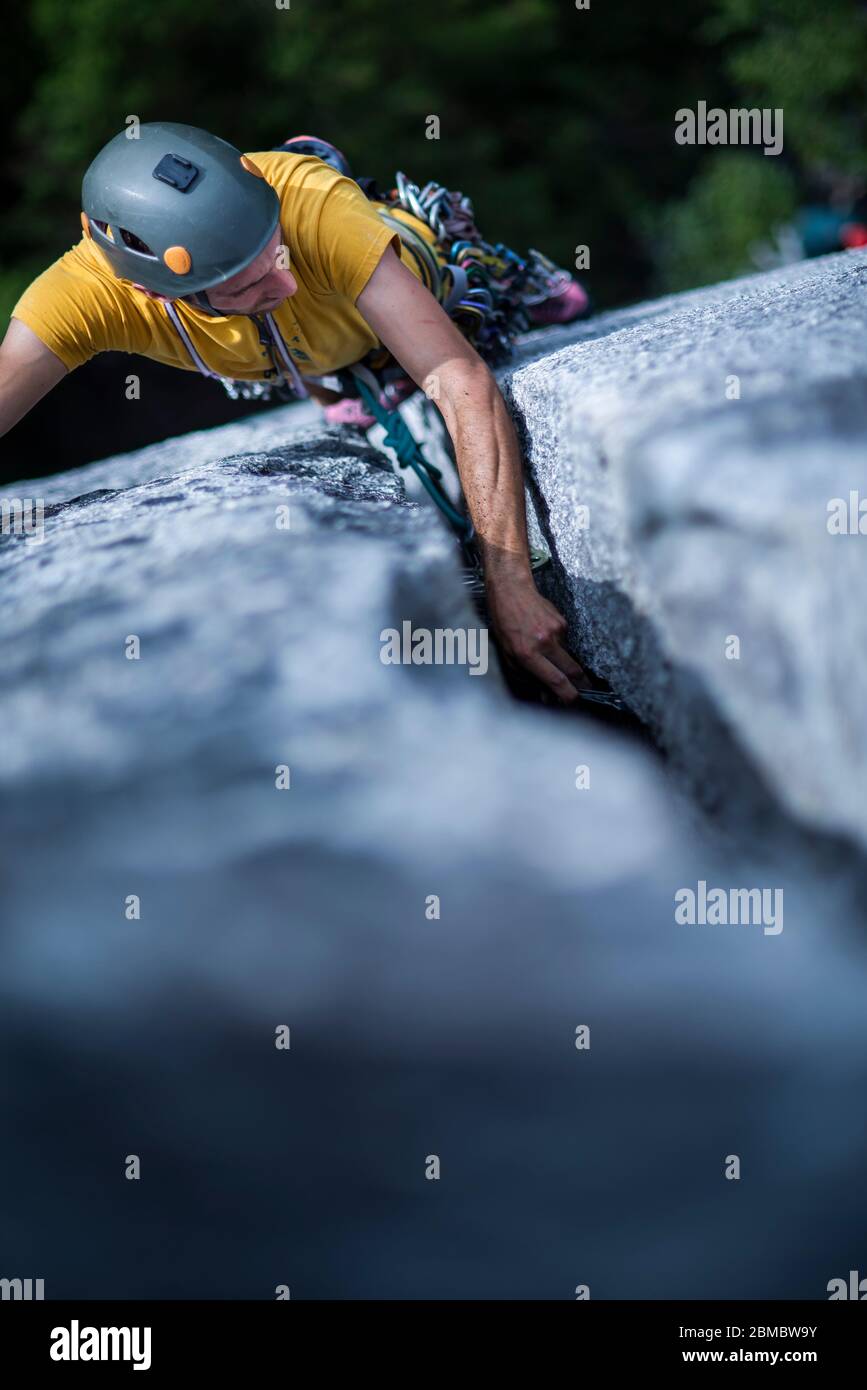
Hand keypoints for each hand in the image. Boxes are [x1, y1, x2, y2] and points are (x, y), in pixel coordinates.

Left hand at [484, 570, 587, 702]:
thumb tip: (545, 693)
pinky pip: (565, 641)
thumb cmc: (504, 623)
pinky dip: (557, 644)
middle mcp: (544, 643)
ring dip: (562, 661)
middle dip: (580, 684)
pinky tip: (544, 635)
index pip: (555, 680)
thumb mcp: (507, 654)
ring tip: (544, 650)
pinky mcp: (562, 622)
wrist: (511, 591)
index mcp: (527, 653)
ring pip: (567, 656)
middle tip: (583, 690)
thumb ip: (526, 675)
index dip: (567, 694)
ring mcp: (556, 631)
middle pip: (572, 670)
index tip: (572, 700)